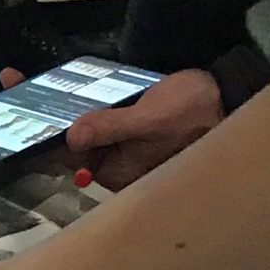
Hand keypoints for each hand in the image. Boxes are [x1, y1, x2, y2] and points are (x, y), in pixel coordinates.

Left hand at [64, 68, 223, 190]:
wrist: (224, 96)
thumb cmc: (190, 111)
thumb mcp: (147, 118)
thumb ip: (108, 129)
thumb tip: (70, 139)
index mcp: (121, 175)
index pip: (75, 161)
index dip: (58, 140)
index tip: (44, 118)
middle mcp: (123, 171)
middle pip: (83, 149)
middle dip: (73, 126)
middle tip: (59, 99)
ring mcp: (129, 153)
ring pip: (96, 136)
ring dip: (89, 117)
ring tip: (80, 93)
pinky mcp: (136, 136)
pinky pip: (110, 126)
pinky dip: (105, 112)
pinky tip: (103, 97)